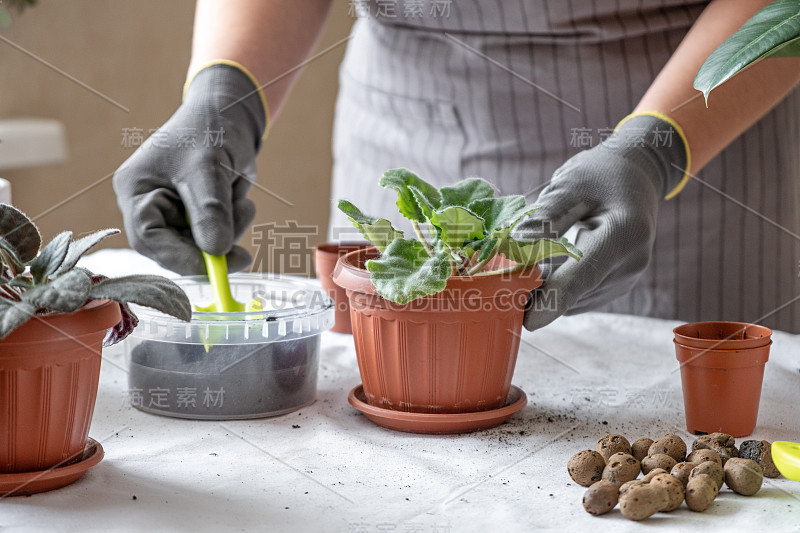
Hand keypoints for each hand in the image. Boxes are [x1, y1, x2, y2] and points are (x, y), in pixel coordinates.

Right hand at [113, 63, 266, 274]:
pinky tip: (241, 199)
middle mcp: (150, 205)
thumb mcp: (209, 168)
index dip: (182, 258)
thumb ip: (211, 210)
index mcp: (136, 191)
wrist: (232, 113)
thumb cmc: (210, 130)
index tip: (217, 268)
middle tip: (245, 252)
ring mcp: (174, 211)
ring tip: (242, 202)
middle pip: (176, 248)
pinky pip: (217, 234)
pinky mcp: (197, 214)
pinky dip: (234, 223)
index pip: (149, 239)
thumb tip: (216, 251)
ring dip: (229, 230)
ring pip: (201, 245)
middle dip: (213, 245)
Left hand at [516, 114, 688, 329]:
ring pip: (574, 299)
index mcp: (624, 233)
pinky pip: (578, 297)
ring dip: (545, 290)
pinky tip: (541, 268)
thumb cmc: (599, 174)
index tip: (528, 322)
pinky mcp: (616, 286)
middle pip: (576, 292)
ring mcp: (626, 278)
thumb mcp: (569, 185)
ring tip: (520, 267)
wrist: (635, 174)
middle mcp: (631, 263)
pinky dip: (556, 288)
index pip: (584, 275)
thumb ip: (544, 218)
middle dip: (538, 293)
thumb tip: (514, 246)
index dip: (554, 300)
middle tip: (499, 284)